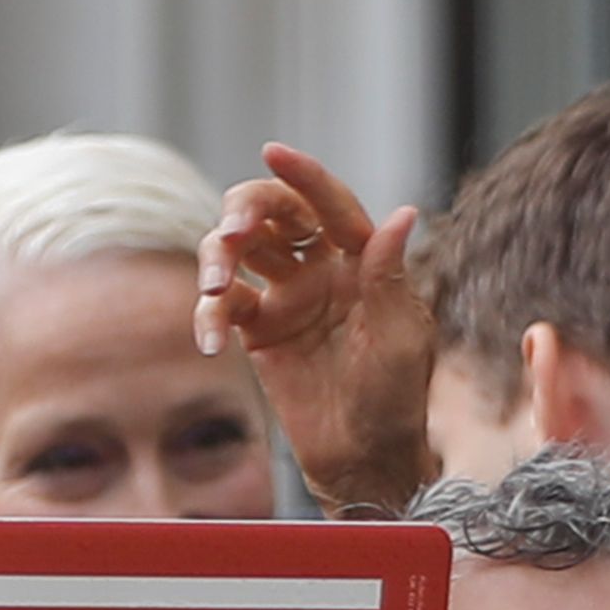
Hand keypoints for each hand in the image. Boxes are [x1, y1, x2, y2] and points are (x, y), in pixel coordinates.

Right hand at [195, 148, 435, 513]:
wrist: (362, 459)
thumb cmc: (396, 400)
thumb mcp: (401, 339)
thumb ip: (389, 277)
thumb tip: (402, 213)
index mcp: (362, 260)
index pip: (331, 204)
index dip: (305, 176)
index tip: (274, 151)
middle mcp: (321, 268)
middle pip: (273, 212)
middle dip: (245, 210)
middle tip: (231, 234)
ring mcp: (287, 296)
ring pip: (239, 249)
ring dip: (217, 257)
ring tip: (215, 288)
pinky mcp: (258, 330)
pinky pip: (222, 306)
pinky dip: (207, 315)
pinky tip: (209, 342)